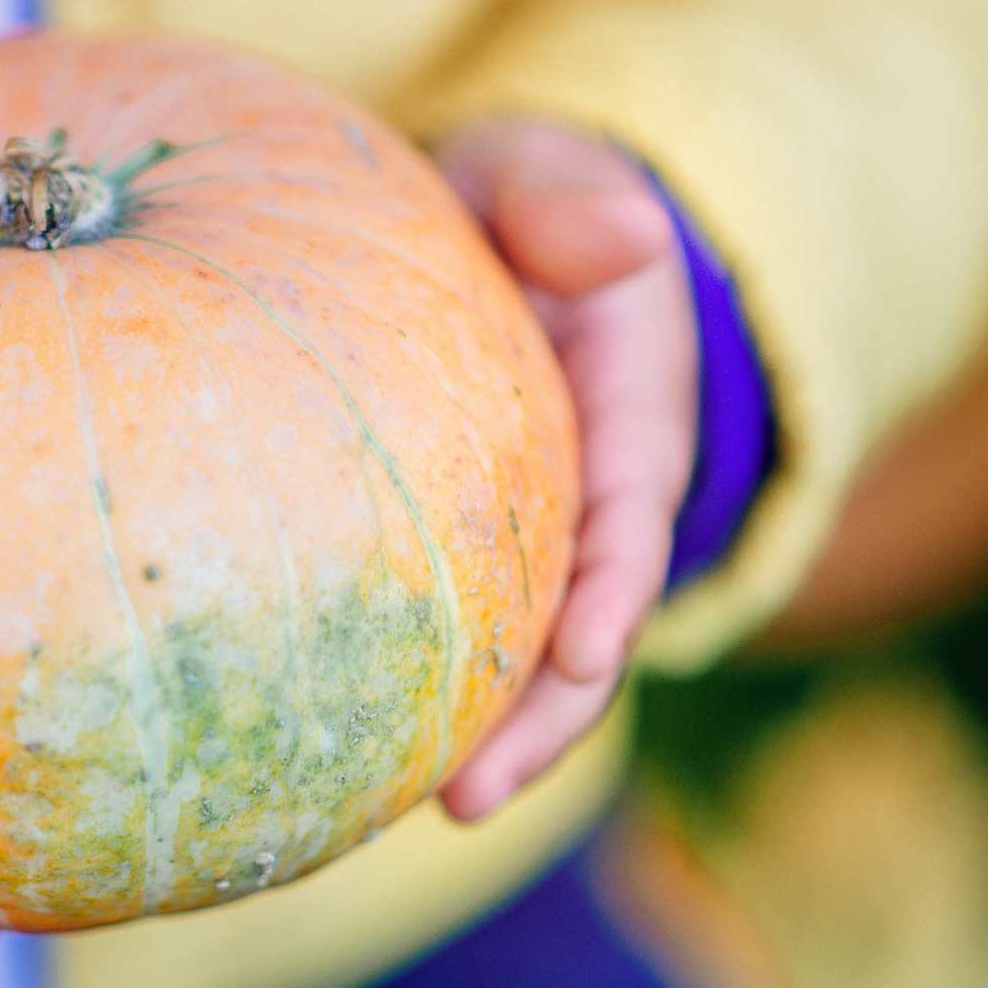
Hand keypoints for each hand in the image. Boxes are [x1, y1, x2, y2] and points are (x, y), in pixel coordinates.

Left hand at [430, 119, 699, 820]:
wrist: (500, 233)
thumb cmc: (521, 205)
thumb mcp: (549, 178)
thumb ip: (573, 199)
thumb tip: (631, 236)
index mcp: (633, 407)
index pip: (634, 507)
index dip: (614, 588)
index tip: (584, 655)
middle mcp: (599, 493)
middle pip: (588, 622)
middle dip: (547, 719)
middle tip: (472, 798)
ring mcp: (543, 535)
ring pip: (529, 652)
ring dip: (492, 737)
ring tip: (430, 810)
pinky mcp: (479, 554)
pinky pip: (463, 631)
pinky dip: (429, 694)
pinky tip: (353, 760)